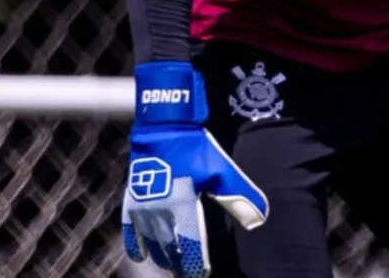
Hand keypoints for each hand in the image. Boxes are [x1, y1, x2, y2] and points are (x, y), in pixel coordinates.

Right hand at [122, 62, 267, 276]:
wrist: (165, 125)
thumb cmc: (196, 147)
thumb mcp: (223, 171)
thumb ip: (239, 197)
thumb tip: (259, 220)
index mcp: (184, 205)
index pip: (191, 245)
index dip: (197, 263)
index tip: (202, 273)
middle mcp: (161, 209)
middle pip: (170, 247)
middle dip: (179, 263)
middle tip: (186, 272)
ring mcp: (144, 205)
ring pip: (151, 241)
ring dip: (161, 256)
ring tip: (170, 265)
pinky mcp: (133, 197)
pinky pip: (129, 228)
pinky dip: (134, 244)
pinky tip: (140, 255)